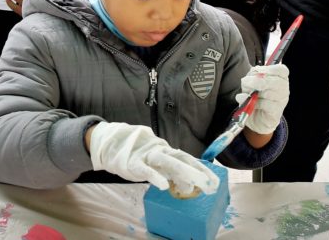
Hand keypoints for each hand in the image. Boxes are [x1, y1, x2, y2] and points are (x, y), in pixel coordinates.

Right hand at [87, 122, 218, 194]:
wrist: (111, 143)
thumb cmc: (137, 155)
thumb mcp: (158, 164)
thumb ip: (173, 173)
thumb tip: (190, 186)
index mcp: (167, 150)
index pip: (188, 159)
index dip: (202, 169)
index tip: (216, 181)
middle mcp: (160, 150)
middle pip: (182, 159)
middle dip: (197, 172)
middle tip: (211, 185)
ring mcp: (147, 155)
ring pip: (167, 161)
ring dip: (183, 172)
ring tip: (195, 184)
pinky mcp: (133, 162)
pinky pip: (145, 170)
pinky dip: (154, 176)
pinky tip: (162, 185)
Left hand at [237, 64, 288, 134]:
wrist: (256, 118)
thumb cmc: (255, 97)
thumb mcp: (252, 83)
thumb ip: (253, 76)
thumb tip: (252, 75)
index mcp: (280, 78)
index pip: (281, 70)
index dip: (269, 69)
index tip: (256, 71)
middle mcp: (284, 89)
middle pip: (276, 81)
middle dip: (257, 81)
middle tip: (244, 82)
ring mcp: (282, 101)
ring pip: (270, 93)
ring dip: (253, 92)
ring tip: (244, 94)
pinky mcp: (276, 112)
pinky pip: (265, 105)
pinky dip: (254, 103)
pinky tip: (247, 103)